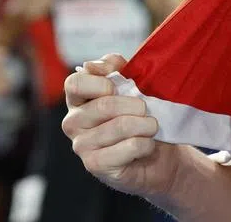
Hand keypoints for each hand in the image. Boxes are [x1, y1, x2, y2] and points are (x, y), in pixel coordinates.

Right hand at [62, 54, 178, 198]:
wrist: (156, 153)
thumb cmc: (140, 115)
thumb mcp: (131, 83)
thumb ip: (114, 67)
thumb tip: (92, 65)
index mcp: (78, 99)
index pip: (75, 83)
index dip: (101, 82)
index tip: (119, 87)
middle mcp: (73, 122)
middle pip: (104, 105)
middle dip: (136, 105)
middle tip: (147, 109)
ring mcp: (81, 146)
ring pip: (120, 126)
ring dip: (146, 125)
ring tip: (152, 127)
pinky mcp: (95, 165)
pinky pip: (129, 147)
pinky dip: (146, 144)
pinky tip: (147, 145)